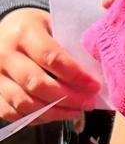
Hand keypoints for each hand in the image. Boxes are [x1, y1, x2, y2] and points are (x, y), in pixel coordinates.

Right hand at [0, 7, 99, 123]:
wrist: (6, 30)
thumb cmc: (37, 29)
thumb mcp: (54, 25)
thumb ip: (71, 44)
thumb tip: (96, 72)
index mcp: (24, 32)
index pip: (52, 58)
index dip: (76, 76)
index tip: (95, 86)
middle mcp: (5, 53)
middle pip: (37, 84)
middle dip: (68, 98)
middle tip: (88, 103)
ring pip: (24, 103)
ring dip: (54, 112)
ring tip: (76, 111)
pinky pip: (11, 113)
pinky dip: (35, 119)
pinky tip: (54, 115)